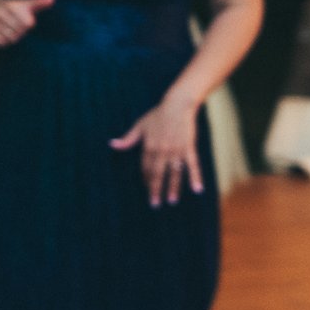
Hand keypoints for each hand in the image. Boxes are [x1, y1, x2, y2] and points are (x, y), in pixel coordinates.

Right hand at [0, 0, 54, 47]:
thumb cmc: (13, 8)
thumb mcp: (26, 3)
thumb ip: (40, 2)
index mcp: (11, 6)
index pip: (27, 23)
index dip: (29, 24)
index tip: (27, 21)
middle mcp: (0, 13)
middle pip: (19, 33)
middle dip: (21, 32)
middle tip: (18, 27)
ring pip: (10, 38)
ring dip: (14, 37)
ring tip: (12, 30)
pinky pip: (1, 43)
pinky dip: (5, 41)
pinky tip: (4, 34)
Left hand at [113, 93, 204, 207]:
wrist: (178, 105)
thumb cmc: (158, 115)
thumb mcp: (140, 126)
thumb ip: (128, 139)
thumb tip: (112, 144)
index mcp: (149, 147)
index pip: (146, 168)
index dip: (146, 179)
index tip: (147, 188)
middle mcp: (162, 151)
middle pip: (157, 174)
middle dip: (155, 190)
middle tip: (154, 204)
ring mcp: (176, 150)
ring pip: (174, 173)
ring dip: (173, 188)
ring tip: (171, 201)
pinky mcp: (188, 148)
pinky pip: (193, 165)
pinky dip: (195, 177)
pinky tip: (197, 189)